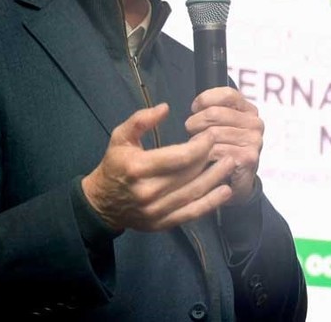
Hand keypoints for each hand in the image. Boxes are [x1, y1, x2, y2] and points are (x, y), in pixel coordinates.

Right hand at [81, 103, 235, 231]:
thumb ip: (141, 120)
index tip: (211, 135)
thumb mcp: (120, 137)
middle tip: (225, 146)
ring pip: (193, 193)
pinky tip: (225, 191)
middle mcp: (148, 191)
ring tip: (230, 163)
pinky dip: (211, 203)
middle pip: (189, 174)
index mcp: (138, 167)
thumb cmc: (114, 165)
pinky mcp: (161, 223)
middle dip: (210, 159)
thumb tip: (165, 108)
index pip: (179, 157)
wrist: (101, 203)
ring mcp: (155, 210)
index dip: (200, 146)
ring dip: (216, 178)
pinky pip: (191, 213)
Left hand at [185, 87, 263, 202]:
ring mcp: (254, 141)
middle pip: (214, 113)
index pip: (227, 94)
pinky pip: (215, 151)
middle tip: (191, 134)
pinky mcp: (248, 158)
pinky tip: (202, 162)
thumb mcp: (219, 126)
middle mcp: (255, 123)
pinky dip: (203, 157)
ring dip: (197, 143)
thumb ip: (213, 110)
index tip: (195, 111)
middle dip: (194, 123)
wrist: (234, 185)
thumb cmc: (222, 151)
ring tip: (196, 150)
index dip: (205, 100)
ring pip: (212, 133)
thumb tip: (196, 106)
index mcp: (249, 110)